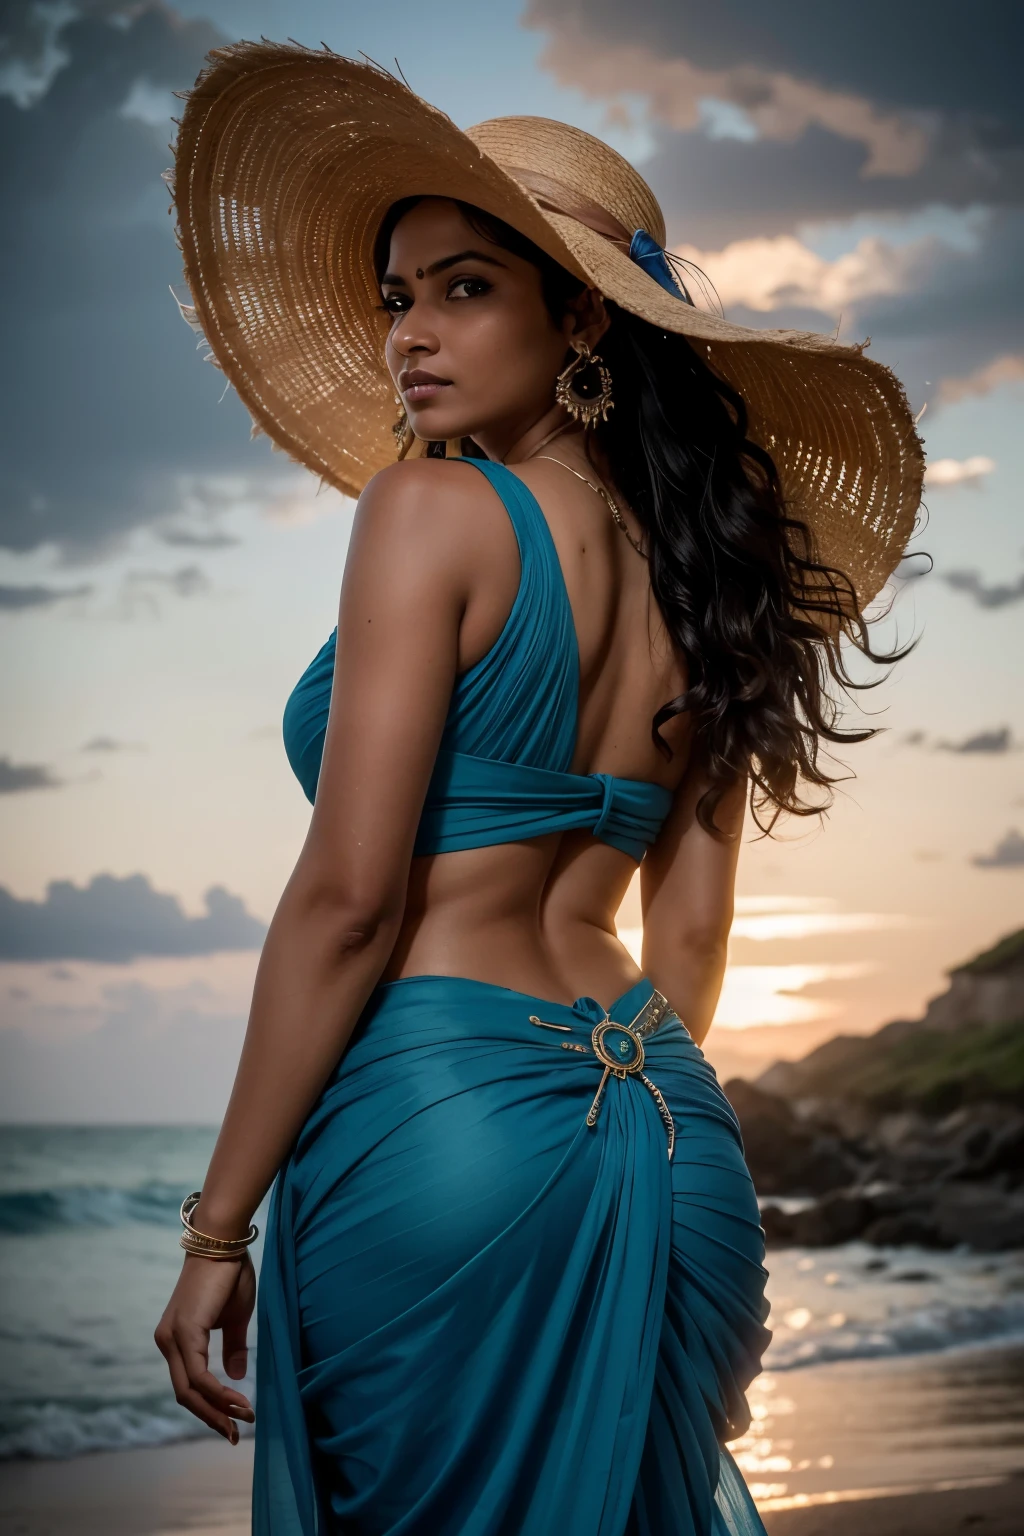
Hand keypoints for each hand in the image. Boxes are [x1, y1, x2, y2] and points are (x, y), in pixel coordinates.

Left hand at [154, 1252, 256, 1442]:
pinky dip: (217, 1392)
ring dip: (217, 1409)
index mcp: (176, 1340)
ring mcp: (172, 1337)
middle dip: (211, 1417)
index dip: (210, 1407)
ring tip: (243, 1417)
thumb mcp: (234, 1319)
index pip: (188, 1386)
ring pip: (189, 1389)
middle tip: (235, 1434)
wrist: (223, 1242)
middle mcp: (167, 1342)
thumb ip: (231, 1347)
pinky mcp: (184, 1331)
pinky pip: (198, 1374)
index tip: (235, 1422)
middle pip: (184, 1395)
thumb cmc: (229, 1275)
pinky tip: (237, 1398)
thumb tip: (236, 1376)